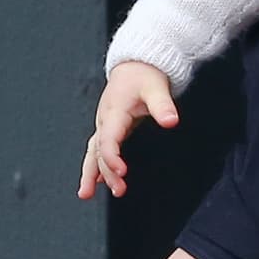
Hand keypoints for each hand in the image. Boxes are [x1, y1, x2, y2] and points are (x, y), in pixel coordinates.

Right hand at [78, 61, 177, 199]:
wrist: (135, 64)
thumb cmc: (144, 74)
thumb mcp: (156, 87)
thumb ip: (163, 105)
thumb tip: (172, 121)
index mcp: (114, 110)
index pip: (108, 138)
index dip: (112, 156)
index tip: (122, 171)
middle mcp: (105, 119)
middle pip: (100, 149)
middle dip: (106, 171)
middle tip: (119, 190)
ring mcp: (105, 123)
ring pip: (93, 151)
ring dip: (91, 172)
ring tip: (86, 194)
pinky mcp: (109, 127)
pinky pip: (98, 149)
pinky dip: (95, 165)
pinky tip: (95, 181)